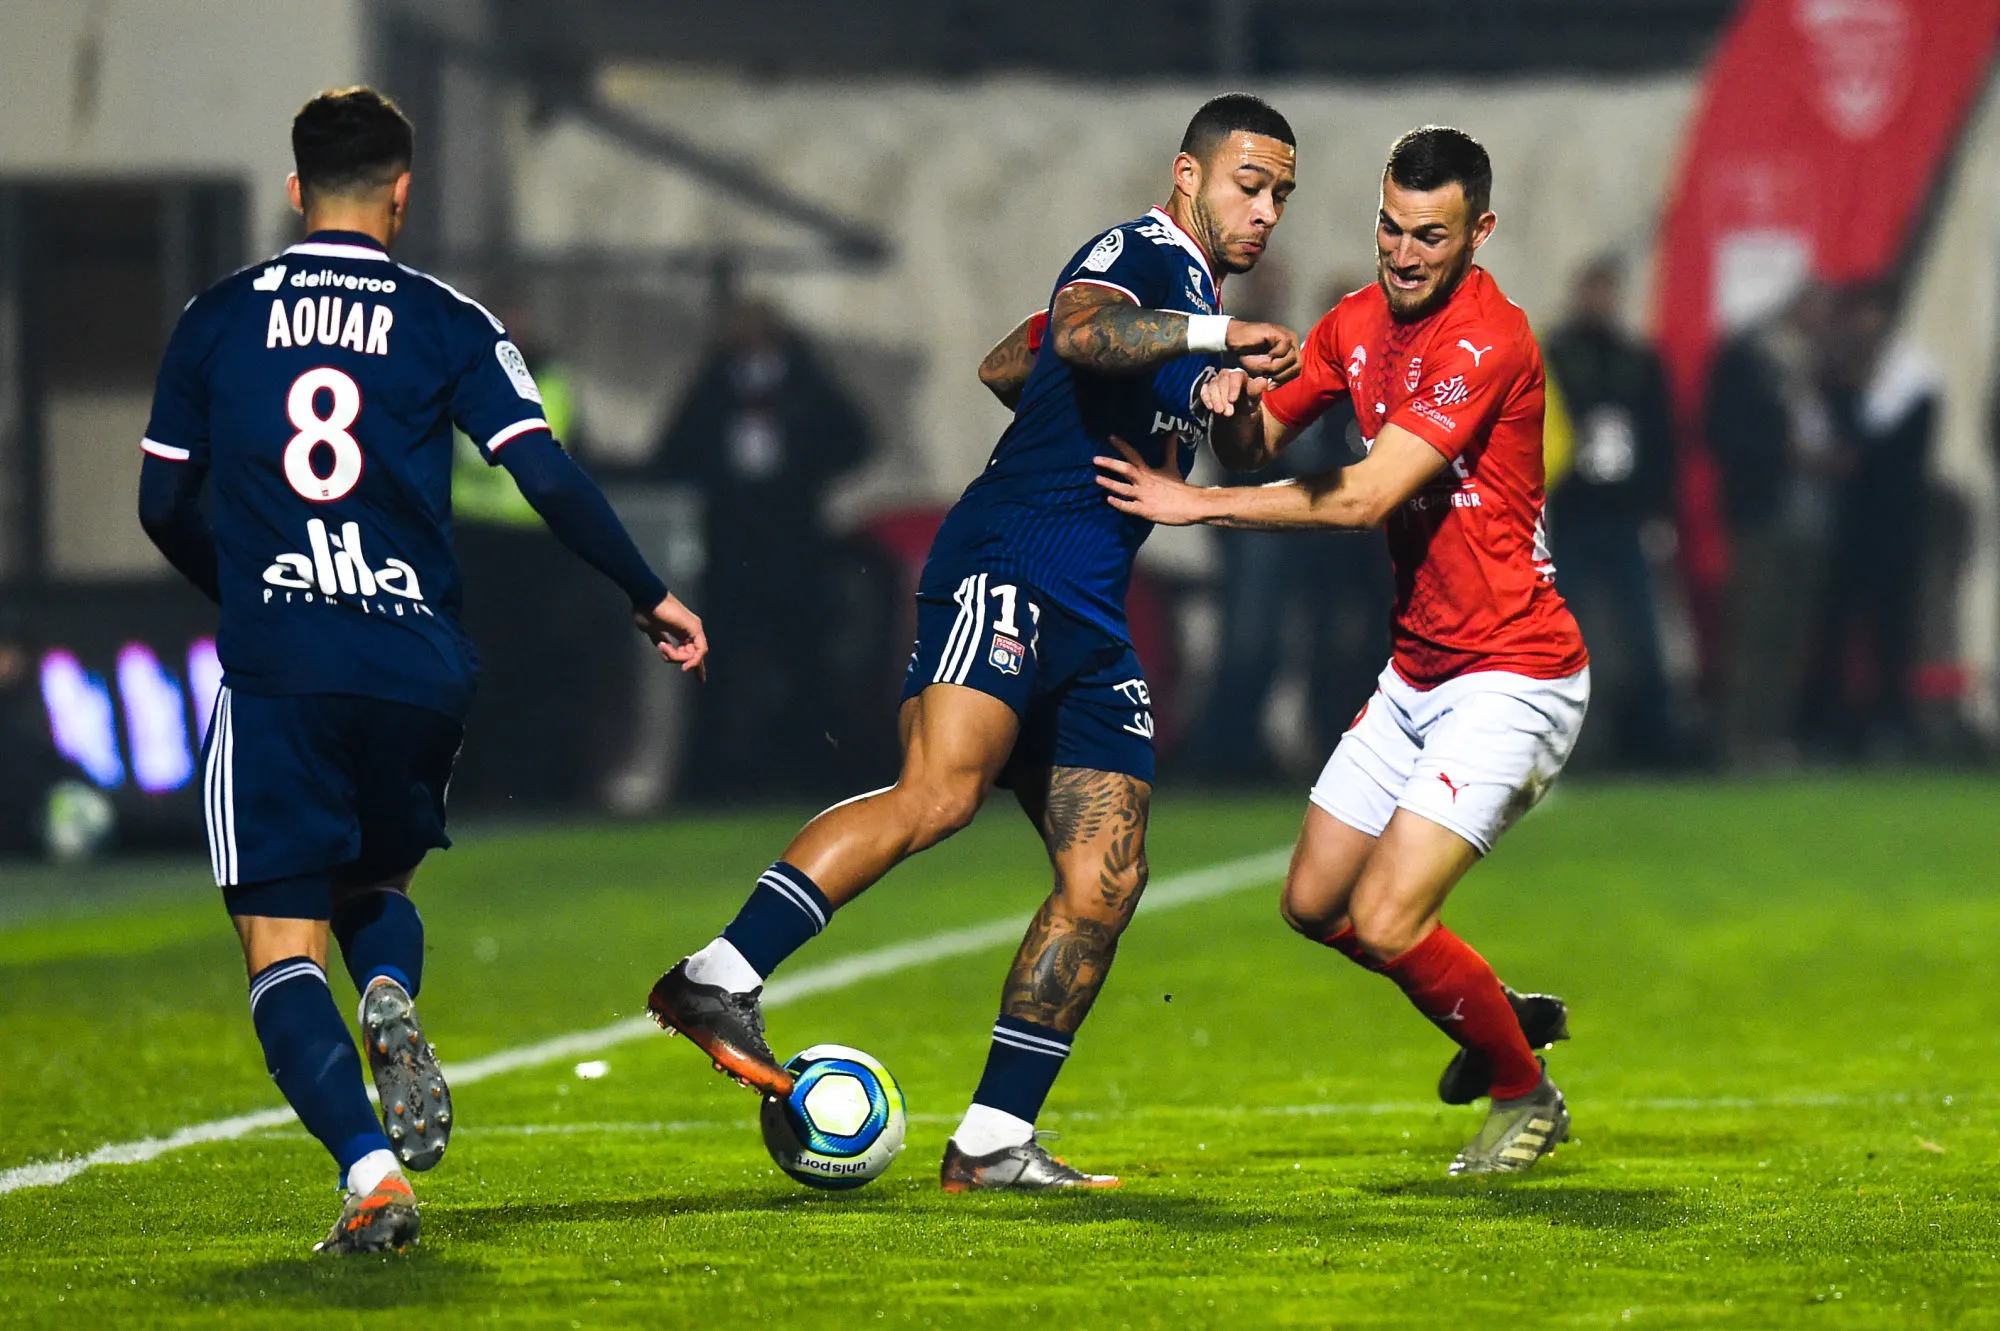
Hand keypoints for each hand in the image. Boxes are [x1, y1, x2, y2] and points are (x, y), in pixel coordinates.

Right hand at [634, 592, 708, 679]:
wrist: (645, 597)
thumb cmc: (645, 611)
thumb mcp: (652, 631)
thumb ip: (660, 640)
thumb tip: (663, 648)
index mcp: (681, 631)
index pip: (693, 652)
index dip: (696, 666)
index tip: (701, 680)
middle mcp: (691, 630)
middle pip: (693, 656)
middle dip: (678, 660)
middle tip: (662, 649)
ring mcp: (694, 628)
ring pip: (694, 655)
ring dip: (677, 657)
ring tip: (662, 646)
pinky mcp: (694, 627)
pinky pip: (699, 651)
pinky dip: (693, 659)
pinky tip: (684, 664)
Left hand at [1093, 434, 1210, 525]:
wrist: (1191, 505)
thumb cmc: (1179, 488)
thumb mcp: (1172, 466)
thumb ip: (1169, 450)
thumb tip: (1173, 433)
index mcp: (1149, 471)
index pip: (1134, 455)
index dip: (1122, 446)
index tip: (1110, 437)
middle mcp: (1145, 482)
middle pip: (1126, 470)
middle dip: (1110, 464)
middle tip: (1096, 459)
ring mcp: (1144, 496)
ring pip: (1124, 489)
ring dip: (1110, 484)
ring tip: (1097, 479)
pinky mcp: (1145, 510)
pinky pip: (1130, 507)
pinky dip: (1119, 503)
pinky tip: (1109, 500)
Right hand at [1200, 366, 1270, 417]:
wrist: (1237, 412)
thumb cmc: (1247, 403)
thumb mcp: (1254, 399)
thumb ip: (1257, 390)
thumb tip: (1264, 381)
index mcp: (1240, 375)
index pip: (1236, 375)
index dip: (1234, 387)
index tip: (1233, 400)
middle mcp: (1227, 374)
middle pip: (1223, 380)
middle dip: (1224, 397)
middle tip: (1228, 412)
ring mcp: (1216, 381)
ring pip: (1212, 385)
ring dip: (1215, 399)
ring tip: (1220, 412)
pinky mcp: (1207, 388)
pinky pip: (1204, 390)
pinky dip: (1206, 398)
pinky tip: (1210, 407)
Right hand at [1225, 320, 1301, 384]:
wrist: (1233, 340)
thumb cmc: (1247, 354)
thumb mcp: (1264, 370)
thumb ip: (1276, 376)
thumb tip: (1279, 384)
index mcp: (1290, 351)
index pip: (1296, 370)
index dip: (1284, 380)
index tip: (1270, 385)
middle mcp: (1292, 343)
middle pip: (1297, 366)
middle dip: (1281, 376)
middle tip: (1266, 376)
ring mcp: (1287, 337)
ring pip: (1292, 359)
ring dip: (1275, 367)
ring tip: (1262, 366)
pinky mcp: (1279, 333)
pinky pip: (1284, 349)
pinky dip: (1274, 356)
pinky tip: (1266, 355)